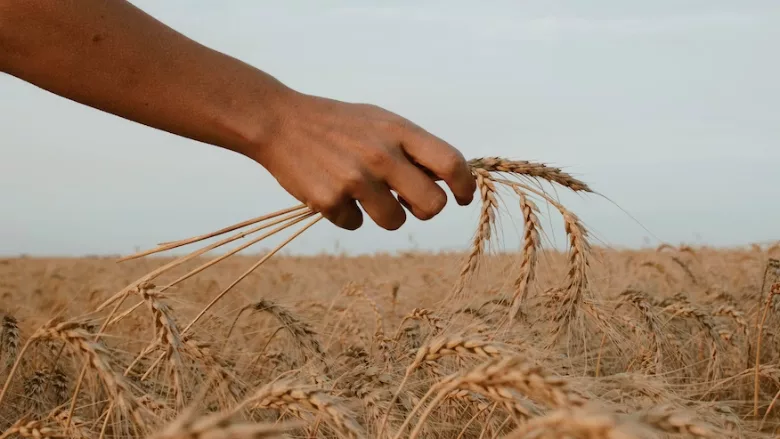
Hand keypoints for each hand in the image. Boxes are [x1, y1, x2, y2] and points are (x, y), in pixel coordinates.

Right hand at [246, 92, 476, 230]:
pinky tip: (333, 191)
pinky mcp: (330, 201)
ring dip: (386, 215)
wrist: (280, 122)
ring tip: (365, 194)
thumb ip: (411, 148)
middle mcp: (381, 155)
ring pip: (395, 221)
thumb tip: (445, 182)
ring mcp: (355, 180)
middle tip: (409, 202)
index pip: (450, 163)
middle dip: (425, 209)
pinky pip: (355, 224)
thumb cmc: (337, 124)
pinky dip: (347, 215)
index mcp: (398, 131)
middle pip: (432, 205)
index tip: (463, 197)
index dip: (464, 186)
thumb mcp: (379, 121)